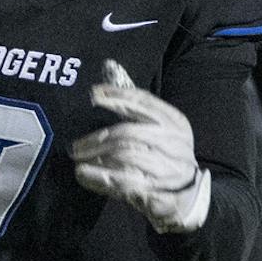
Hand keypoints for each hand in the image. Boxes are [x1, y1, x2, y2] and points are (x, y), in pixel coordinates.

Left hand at [71, 60, 209, 232]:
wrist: (187, 195)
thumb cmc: (162, 154)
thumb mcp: (156, 126)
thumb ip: (132, 102)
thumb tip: (109, 65)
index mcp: (174, 121)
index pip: (144, 102)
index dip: (118, 95)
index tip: (94, 94)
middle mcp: (173, 142)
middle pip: (128, 133)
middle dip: (96, 138)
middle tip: (74, 146)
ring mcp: (166, 167)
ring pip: (124, 156)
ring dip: (95, 157)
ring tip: (79, 159)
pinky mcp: (155, 189)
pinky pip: (120, 180)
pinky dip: (97, 176)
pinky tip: (83, 174)